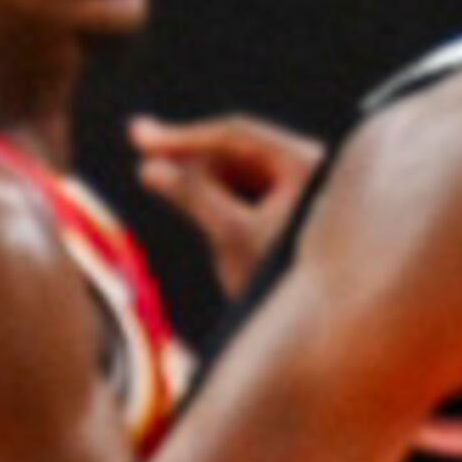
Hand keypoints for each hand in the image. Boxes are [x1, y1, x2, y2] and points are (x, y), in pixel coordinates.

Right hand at [129, 116, 323, 298]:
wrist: (322, 326)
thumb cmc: (284, 283)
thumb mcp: (233, 236)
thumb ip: (193, 196)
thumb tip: (150, 168)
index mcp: (305, 164)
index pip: (236, 135)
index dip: (184, 135)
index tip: (139, 137)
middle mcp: (309, 169)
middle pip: (237, 152)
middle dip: (189, 157)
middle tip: (141, 153)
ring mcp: (302, 190)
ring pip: (238, 174)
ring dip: (200, 181)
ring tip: (163, 185)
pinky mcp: (291, 213)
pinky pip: (246, 194)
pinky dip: (216, 198)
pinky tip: (191, 204)